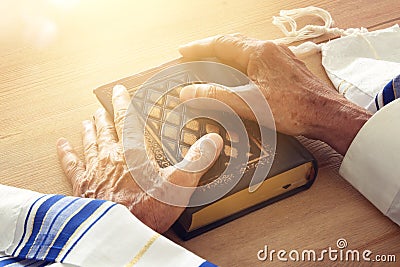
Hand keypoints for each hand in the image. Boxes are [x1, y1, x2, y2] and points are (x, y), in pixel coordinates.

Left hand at [57, 85, 222, 232]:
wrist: (117, 234)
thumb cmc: (146, 211)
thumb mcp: (180, 185)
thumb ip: (198, 160)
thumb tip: (213, 141)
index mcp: (133, 152)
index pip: (126, 119)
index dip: (123, 103)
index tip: (119, 90)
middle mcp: (110, 157)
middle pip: (105, 129)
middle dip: (104, 115)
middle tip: (101, 106)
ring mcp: (94, 172)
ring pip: (90, 143)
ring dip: (89, 130)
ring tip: (87, 120)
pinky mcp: (82, 188)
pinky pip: (71, 165)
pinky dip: (67, 153)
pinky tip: (62, 146)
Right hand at [179, 34, 371, 153]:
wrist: (326, 114)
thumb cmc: (295, 108)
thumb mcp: (248, 104)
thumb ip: (216, 96)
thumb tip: (190, 92)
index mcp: (259, 53)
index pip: (222, 43)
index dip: (200, 47)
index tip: (185, 51)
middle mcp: (270, 50)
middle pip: (233, 44)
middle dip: (211, 49)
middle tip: (194, 56)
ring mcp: (279, 58)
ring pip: (246, 52)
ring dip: (226, 56)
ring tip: (211, 64)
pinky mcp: (285, 70)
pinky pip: (256, 60)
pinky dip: (240, 64)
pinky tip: (239, 74)